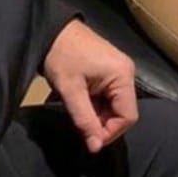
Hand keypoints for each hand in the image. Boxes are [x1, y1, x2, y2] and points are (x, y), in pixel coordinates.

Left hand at [43, 19, 138, 153]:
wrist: (50, 29)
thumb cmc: (61, 55)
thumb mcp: (70, 91)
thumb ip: (85, 120)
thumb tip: (95, 147)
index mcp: (123, 75)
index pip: (127, 116)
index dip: (109, 132)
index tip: (89, 139)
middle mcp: (126, 72)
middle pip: (121, 112)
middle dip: (100, 122)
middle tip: (79, 124)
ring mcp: (118, 70)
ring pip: (112, 105)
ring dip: (95, 113)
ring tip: (75, 109)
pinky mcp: (109, 70)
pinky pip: (107, 95)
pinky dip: (93, 103)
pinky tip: (78, 100)